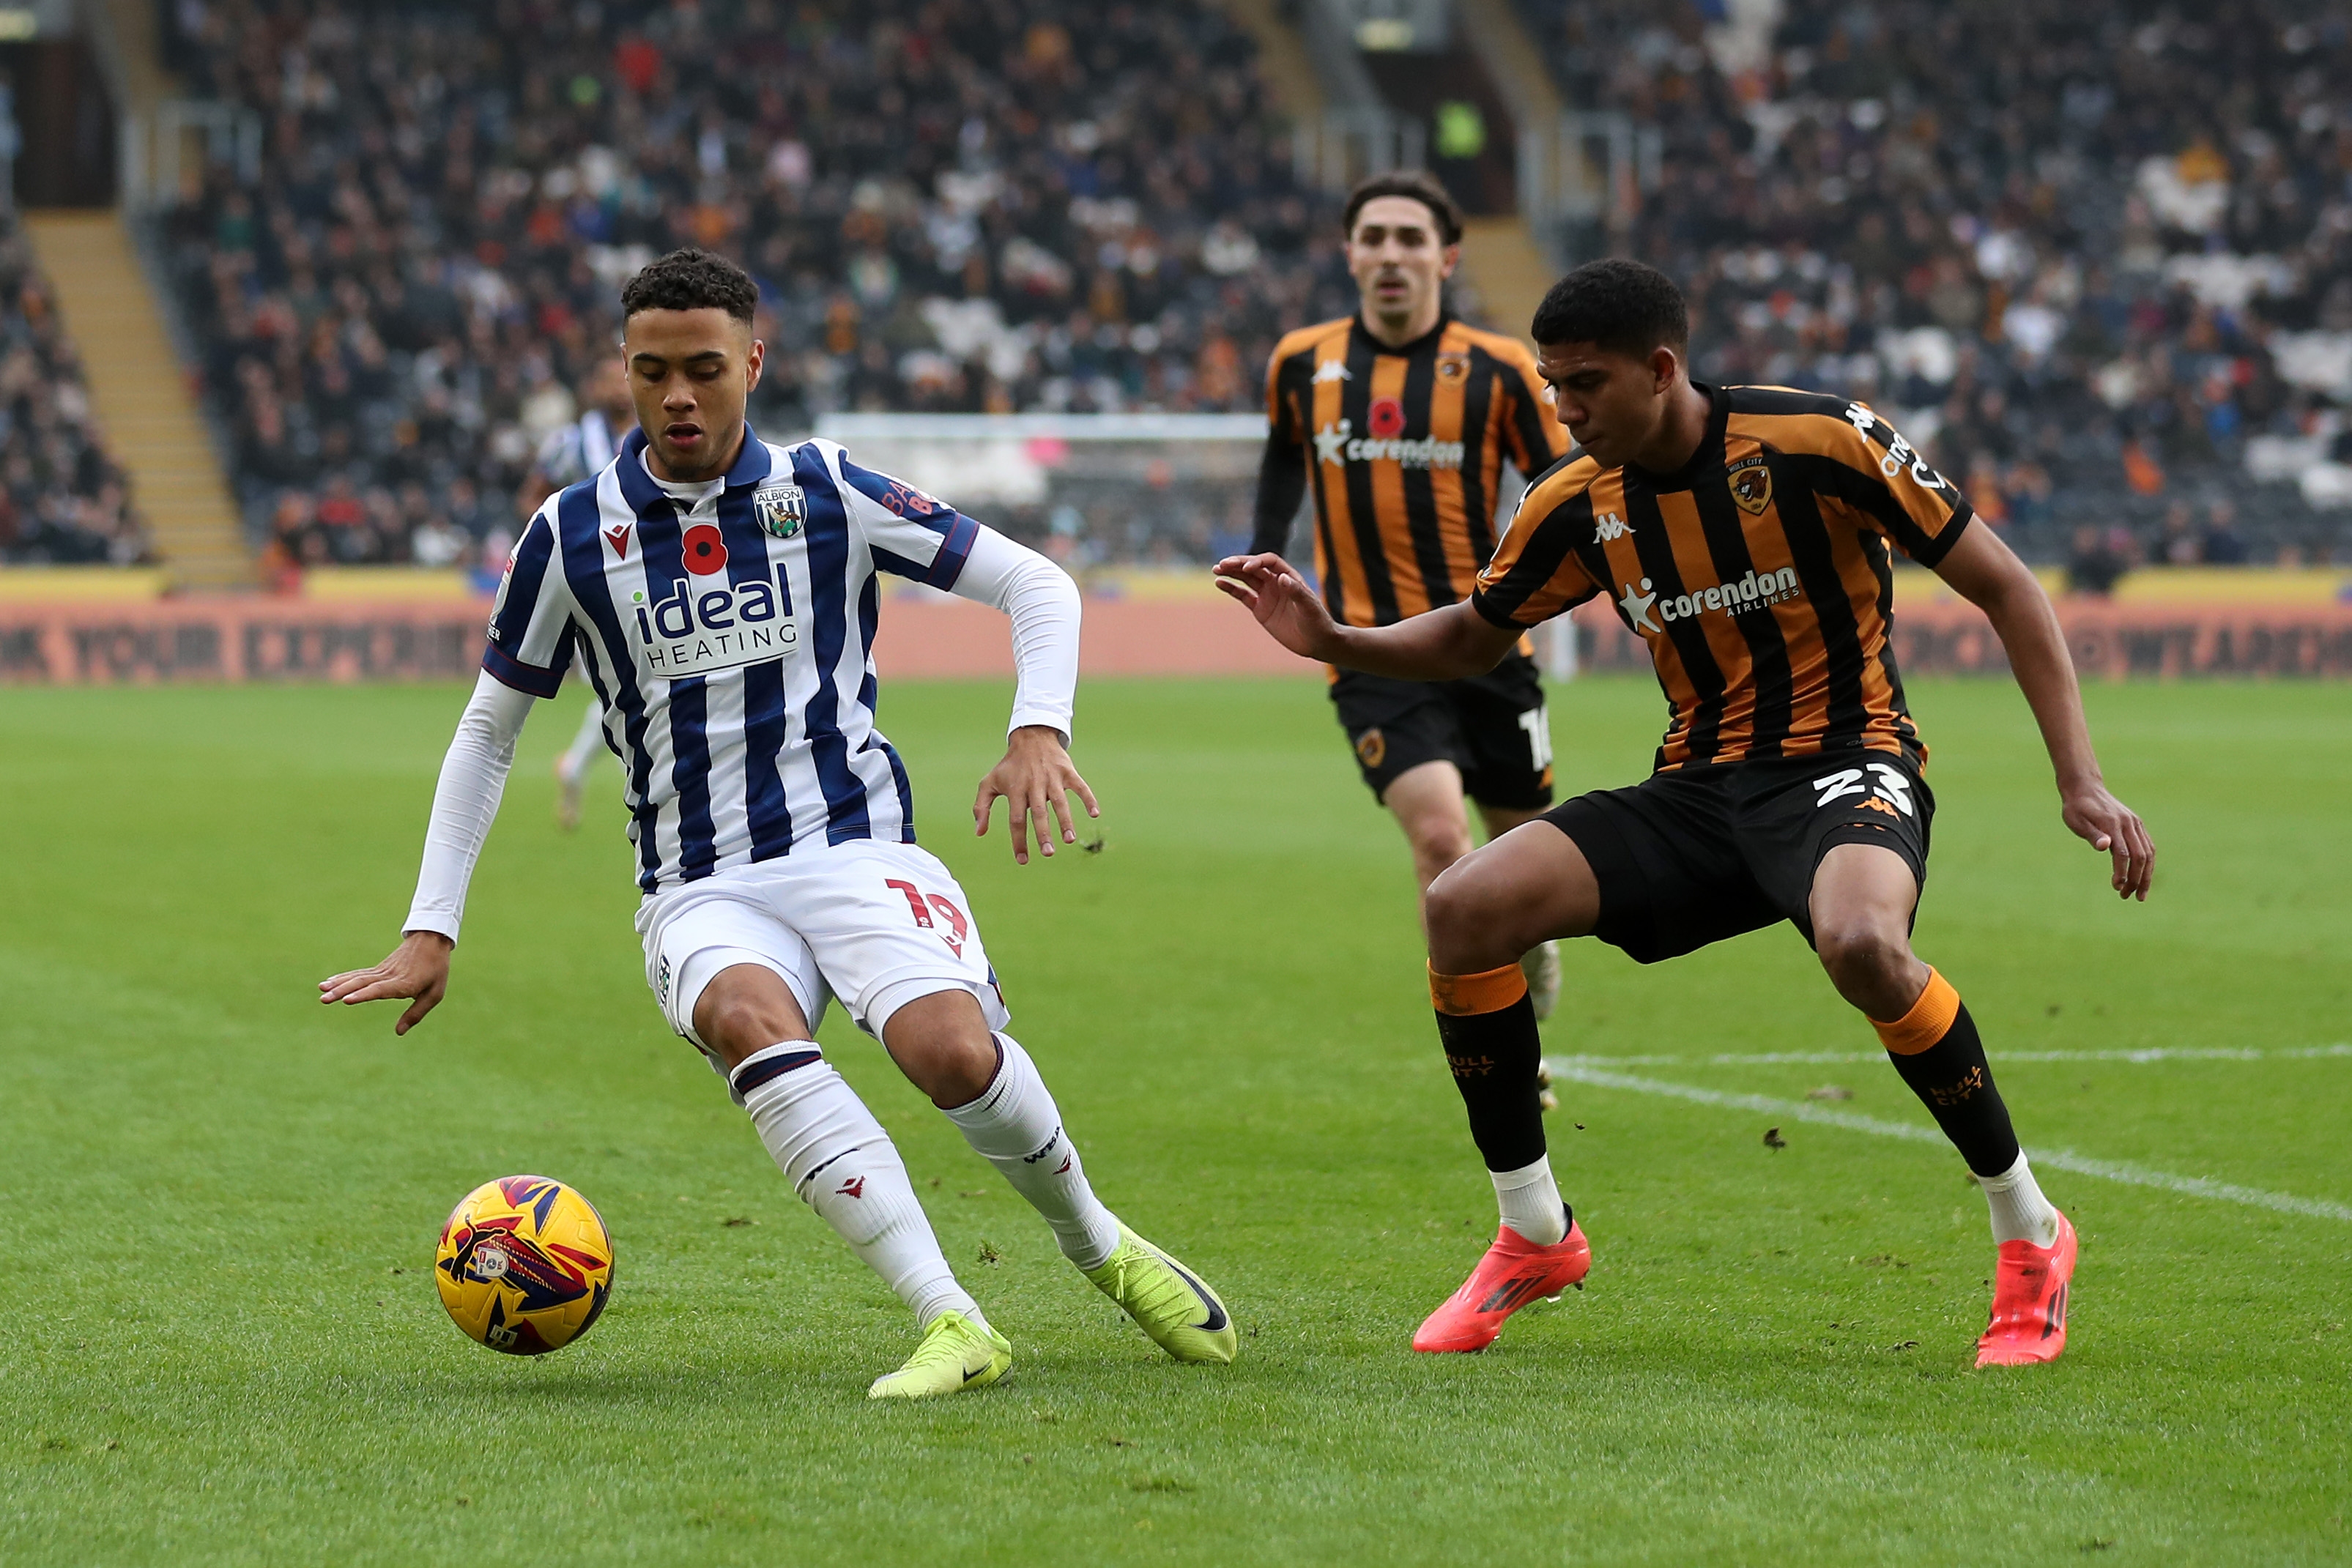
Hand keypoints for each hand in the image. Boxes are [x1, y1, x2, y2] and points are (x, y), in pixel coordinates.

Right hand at [319, 931, 454, 1033]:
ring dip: (338, 984)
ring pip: (357, 978)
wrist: (432, 939)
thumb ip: (416, 1013)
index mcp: (405, 983)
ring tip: (320, 989)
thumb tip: (398, 1032)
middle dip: (342, 991)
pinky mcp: (379, 969)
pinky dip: (343, 977)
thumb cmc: (436, 969)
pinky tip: (329, 981)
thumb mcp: (434, 993)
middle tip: (324, 998)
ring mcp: (383, 971)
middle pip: (363, 983)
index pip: (381, 989)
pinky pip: (359, 974)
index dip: (364, 995)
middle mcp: (390, 976)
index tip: (347, 1000)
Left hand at [975, 725, 1098, 864]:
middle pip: (1039, 813)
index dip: (1019, 841)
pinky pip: (1080, 786)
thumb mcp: (989, 782)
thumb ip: (981, 807)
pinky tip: (1095, 813)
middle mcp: (1034, 784)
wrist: (1031, 737)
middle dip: (1043, 834)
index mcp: (1015, 790)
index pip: (1016, 820)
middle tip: (1048, 854)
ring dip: (1066, 821)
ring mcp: (1052, 777)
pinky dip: (1088, 799)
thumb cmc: (1009, 766)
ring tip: (1069, 840)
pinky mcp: (1067, 771)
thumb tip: (979, 833)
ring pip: (1060, 802)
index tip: (1023, 860)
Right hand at [1212, 553, 1336, 660]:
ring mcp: (1267, 595)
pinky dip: (1231, 588)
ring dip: (1231, 573)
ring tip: (1216, 569)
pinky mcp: (1260, 609)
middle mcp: (1276, 582)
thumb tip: (1281, 577)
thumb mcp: (1308, 606)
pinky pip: (1243, 595)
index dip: (1257, 561)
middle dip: (1238, 564)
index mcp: (1289, 577)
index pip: (1269, 562)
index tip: (1246, 567)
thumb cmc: (1317, 622)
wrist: (1317, 642)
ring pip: (1246, 579)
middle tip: (1222, 564)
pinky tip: (1220, 583)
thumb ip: (1296, 591)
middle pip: (1254, 567)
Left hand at [2060, 780, 2153, 900]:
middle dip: (2137, 879)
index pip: (2122, 854)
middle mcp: (2128, 823)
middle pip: (2140, 856)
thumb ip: (2092, 835)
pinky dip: (2147, 863)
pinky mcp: (2136, 824)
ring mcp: (2135, 823)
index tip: (2116, 888)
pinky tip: (2142, 877)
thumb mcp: (2076, 821)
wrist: (2085, 787)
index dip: (2121, 872)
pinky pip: (2147, 846)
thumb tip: (2105, 847)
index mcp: (2112, 824)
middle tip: (2129, 897)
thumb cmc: (2076, 807)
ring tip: (2138, 893)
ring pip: (2148, 853)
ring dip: (2145, 875)